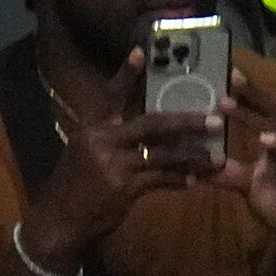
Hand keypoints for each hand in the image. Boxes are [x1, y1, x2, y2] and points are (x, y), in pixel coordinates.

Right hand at [18, 52, 220, 269]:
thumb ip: (109, 139)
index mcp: (92, 129)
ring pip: (162, 153)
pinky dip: (178, 180)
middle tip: (215, 118)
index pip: (112, 95)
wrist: (59, 224)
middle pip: (152, 123)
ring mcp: (113, 164)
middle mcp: (103, 140)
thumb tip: (143, 131)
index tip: (142, 51)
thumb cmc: (73, 189)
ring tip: (216, 156)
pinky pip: (159, 179)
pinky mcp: (123, 188)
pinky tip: (194, 181)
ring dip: (192, 155)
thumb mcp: (84, 155)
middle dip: (187, 120)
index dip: (126, 74)